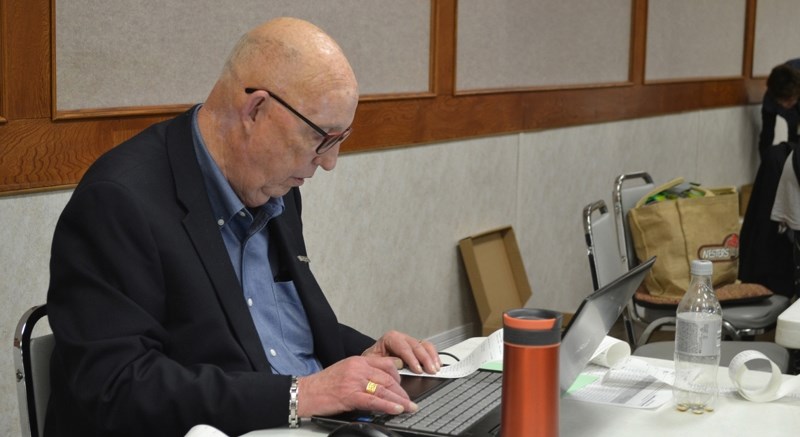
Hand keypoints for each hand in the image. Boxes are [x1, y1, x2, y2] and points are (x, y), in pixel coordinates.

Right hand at [296, 356, 416, 416]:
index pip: (386, 364)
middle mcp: (358, 368)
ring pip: (384, 389)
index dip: (399, 375)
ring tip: (410, 407)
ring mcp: (354, 381)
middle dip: (402, 391)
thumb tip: (380, 383)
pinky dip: (388, 405)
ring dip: (400, 400)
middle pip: (388, 378)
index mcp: (358, 361)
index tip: (404, 385)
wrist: (305, 392)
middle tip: (410, 400)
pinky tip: (398, 409)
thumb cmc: (323, 385)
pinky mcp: (350, 395)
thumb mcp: (345, 371)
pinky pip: (374, 400)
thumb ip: (363, 373)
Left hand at [362, 330, 440, 374]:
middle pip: (416, 345)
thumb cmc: (372, 361)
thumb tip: (400, 364)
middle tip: (430, 371)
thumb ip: (386, 362)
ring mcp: (410, 342)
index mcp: (390, 338)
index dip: (412, 359)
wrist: (371, 362)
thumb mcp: (373, 362)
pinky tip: (437, 364)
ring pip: (425, 345)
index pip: (403, 347)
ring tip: (435, 368)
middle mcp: (402, 338)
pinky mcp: (416, 348)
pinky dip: (434, 356)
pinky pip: (428, 348)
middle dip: (425, 359)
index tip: (418, 370)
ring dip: (432, 357)